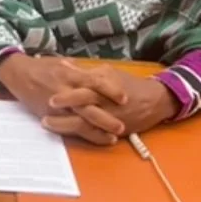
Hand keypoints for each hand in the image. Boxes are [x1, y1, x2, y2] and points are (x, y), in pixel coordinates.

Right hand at [0, 54, 127, 144]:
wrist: (17, 72)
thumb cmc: (41, 66)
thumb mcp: (62, 63)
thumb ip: (80, 71)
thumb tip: (98, 74)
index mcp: (70, 75)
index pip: (94, 82)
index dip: (110, 90)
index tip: (124, 98)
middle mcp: (64, 91)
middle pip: (88, 106)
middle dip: (105, 118)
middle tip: (122, 126)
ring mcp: (56, 105)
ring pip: (79, 120)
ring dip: (96, 130)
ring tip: (112, 138)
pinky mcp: (48, 114)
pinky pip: (67, 126)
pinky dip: (81, 133)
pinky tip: (92, 138)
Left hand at [45, 68, 179, 136]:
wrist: (155, 101)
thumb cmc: (127, 84)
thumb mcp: (107, 72)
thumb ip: (84, 71)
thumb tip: (64, 64)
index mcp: (103, 86)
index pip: (83, 89)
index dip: (66, 94)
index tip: (49, 95)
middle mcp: (106, 103)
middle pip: (83, 107)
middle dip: (64, 108)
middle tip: (44, 107)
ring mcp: (109, 119)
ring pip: (86, 124)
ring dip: (65, 125)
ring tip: (46, 122)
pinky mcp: (113, 131)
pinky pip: (96, 136)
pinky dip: (80, 136)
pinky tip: (66, 135)